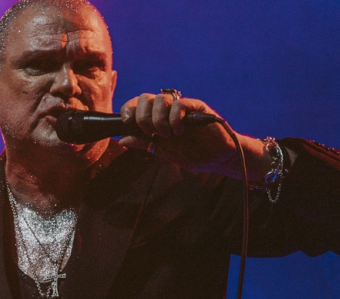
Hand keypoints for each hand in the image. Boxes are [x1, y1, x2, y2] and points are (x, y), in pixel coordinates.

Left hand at [117, 93, 237, 174]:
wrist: (217, 158)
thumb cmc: (191, 154)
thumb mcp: (163, 151)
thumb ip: (144, 143)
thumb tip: (122, 140)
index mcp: (156, 118)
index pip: (136, 105)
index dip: (128, 109)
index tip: (126, 122)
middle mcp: (167, 110)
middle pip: (145, 98)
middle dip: (143, 117)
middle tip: (153, 133)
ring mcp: (181, 107)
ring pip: (160, 99)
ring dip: (159, 119)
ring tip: (168, 135)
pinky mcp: (196, 107)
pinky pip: (179, 104)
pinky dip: (175, 118)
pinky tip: (180, 130)